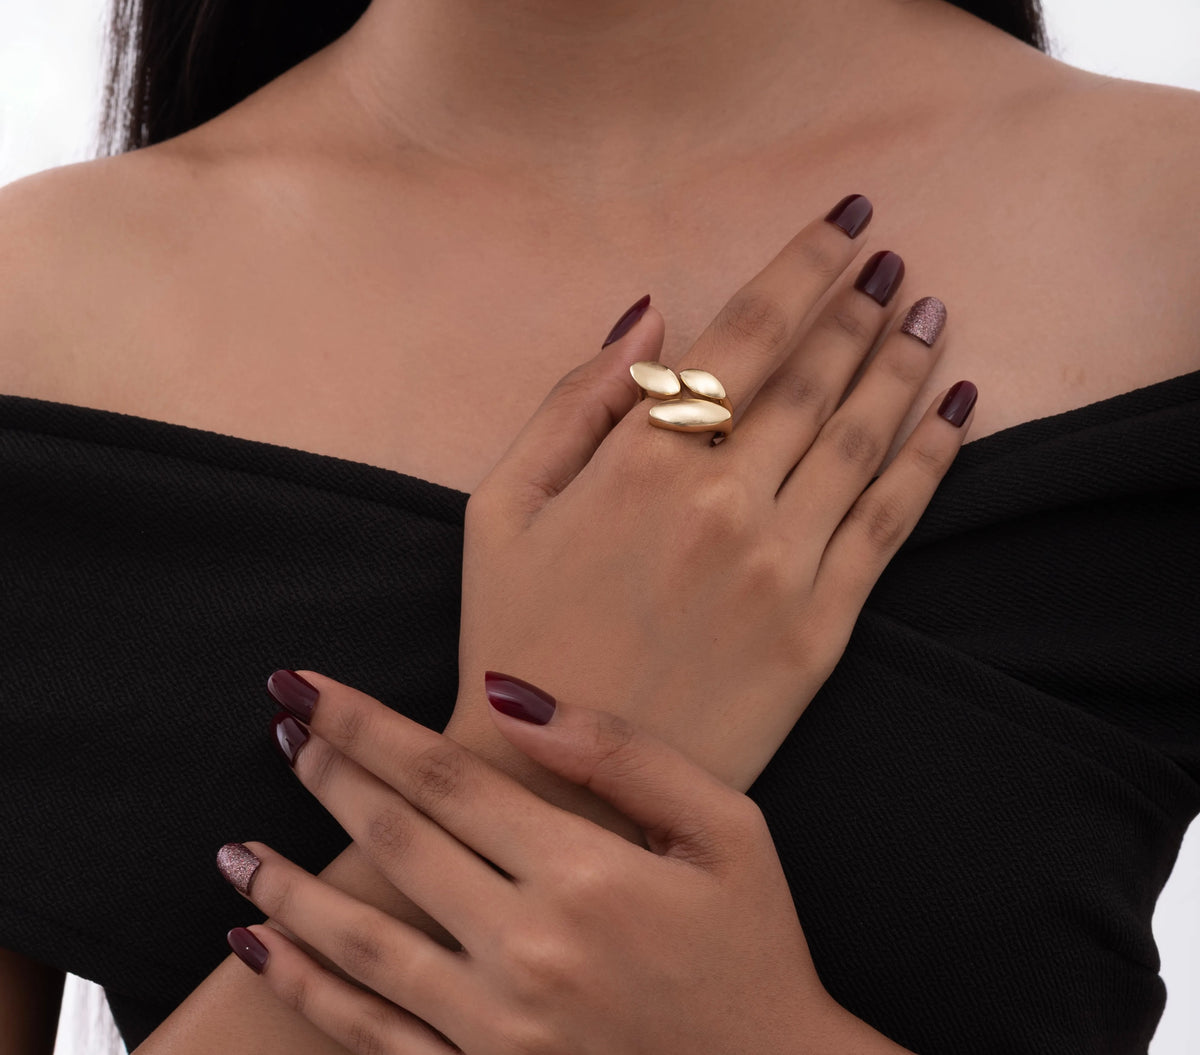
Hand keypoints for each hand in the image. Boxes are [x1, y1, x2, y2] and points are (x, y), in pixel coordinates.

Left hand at [220, 671, 910, 1054]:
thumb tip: (509, 695)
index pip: (445, 778)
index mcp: (586, 874)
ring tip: (235, 846)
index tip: (307, 686)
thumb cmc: (753, 944)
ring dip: (290, 887)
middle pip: (397, 845)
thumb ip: (621, 754)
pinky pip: (370, 1037)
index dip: (365, 726)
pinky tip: (259, 948)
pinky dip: (306, 991)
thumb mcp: (727, 826)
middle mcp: (529, 951)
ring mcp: (498, 1031)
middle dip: (328, 777)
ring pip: (363, 943)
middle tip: (281, 728)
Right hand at [455, 194, 973, 791]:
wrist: (559, 781)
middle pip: (817, 373)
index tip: (847, 219)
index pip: (747, 332)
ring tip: (930, 308)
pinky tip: (957, 409)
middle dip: (861, 302)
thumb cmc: (515, 632)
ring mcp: (782, 567)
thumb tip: (648, 312)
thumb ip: (574, 400)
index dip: (805, 264)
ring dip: (904, 360)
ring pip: (864, 434)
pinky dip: (934, 458)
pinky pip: (891, 524)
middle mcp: (724, 501)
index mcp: (641, 460)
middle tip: (894, 256)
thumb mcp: (501, 504)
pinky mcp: (822, 630)